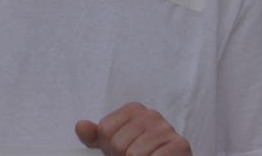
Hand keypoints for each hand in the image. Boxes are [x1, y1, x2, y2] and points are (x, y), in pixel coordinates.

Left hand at [75, 103, 189, 155]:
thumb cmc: (141, 154)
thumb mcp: (114, 145)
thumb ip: (96, 136)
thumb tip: (81, 126)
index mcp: (134, 110)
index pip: (104, 130)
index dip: (108, 148)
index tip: (119, 151)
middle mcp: (151, 114)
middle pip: (117, 143)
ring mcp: (166, 129)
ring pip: (133, 154)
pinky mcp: (180, 144)